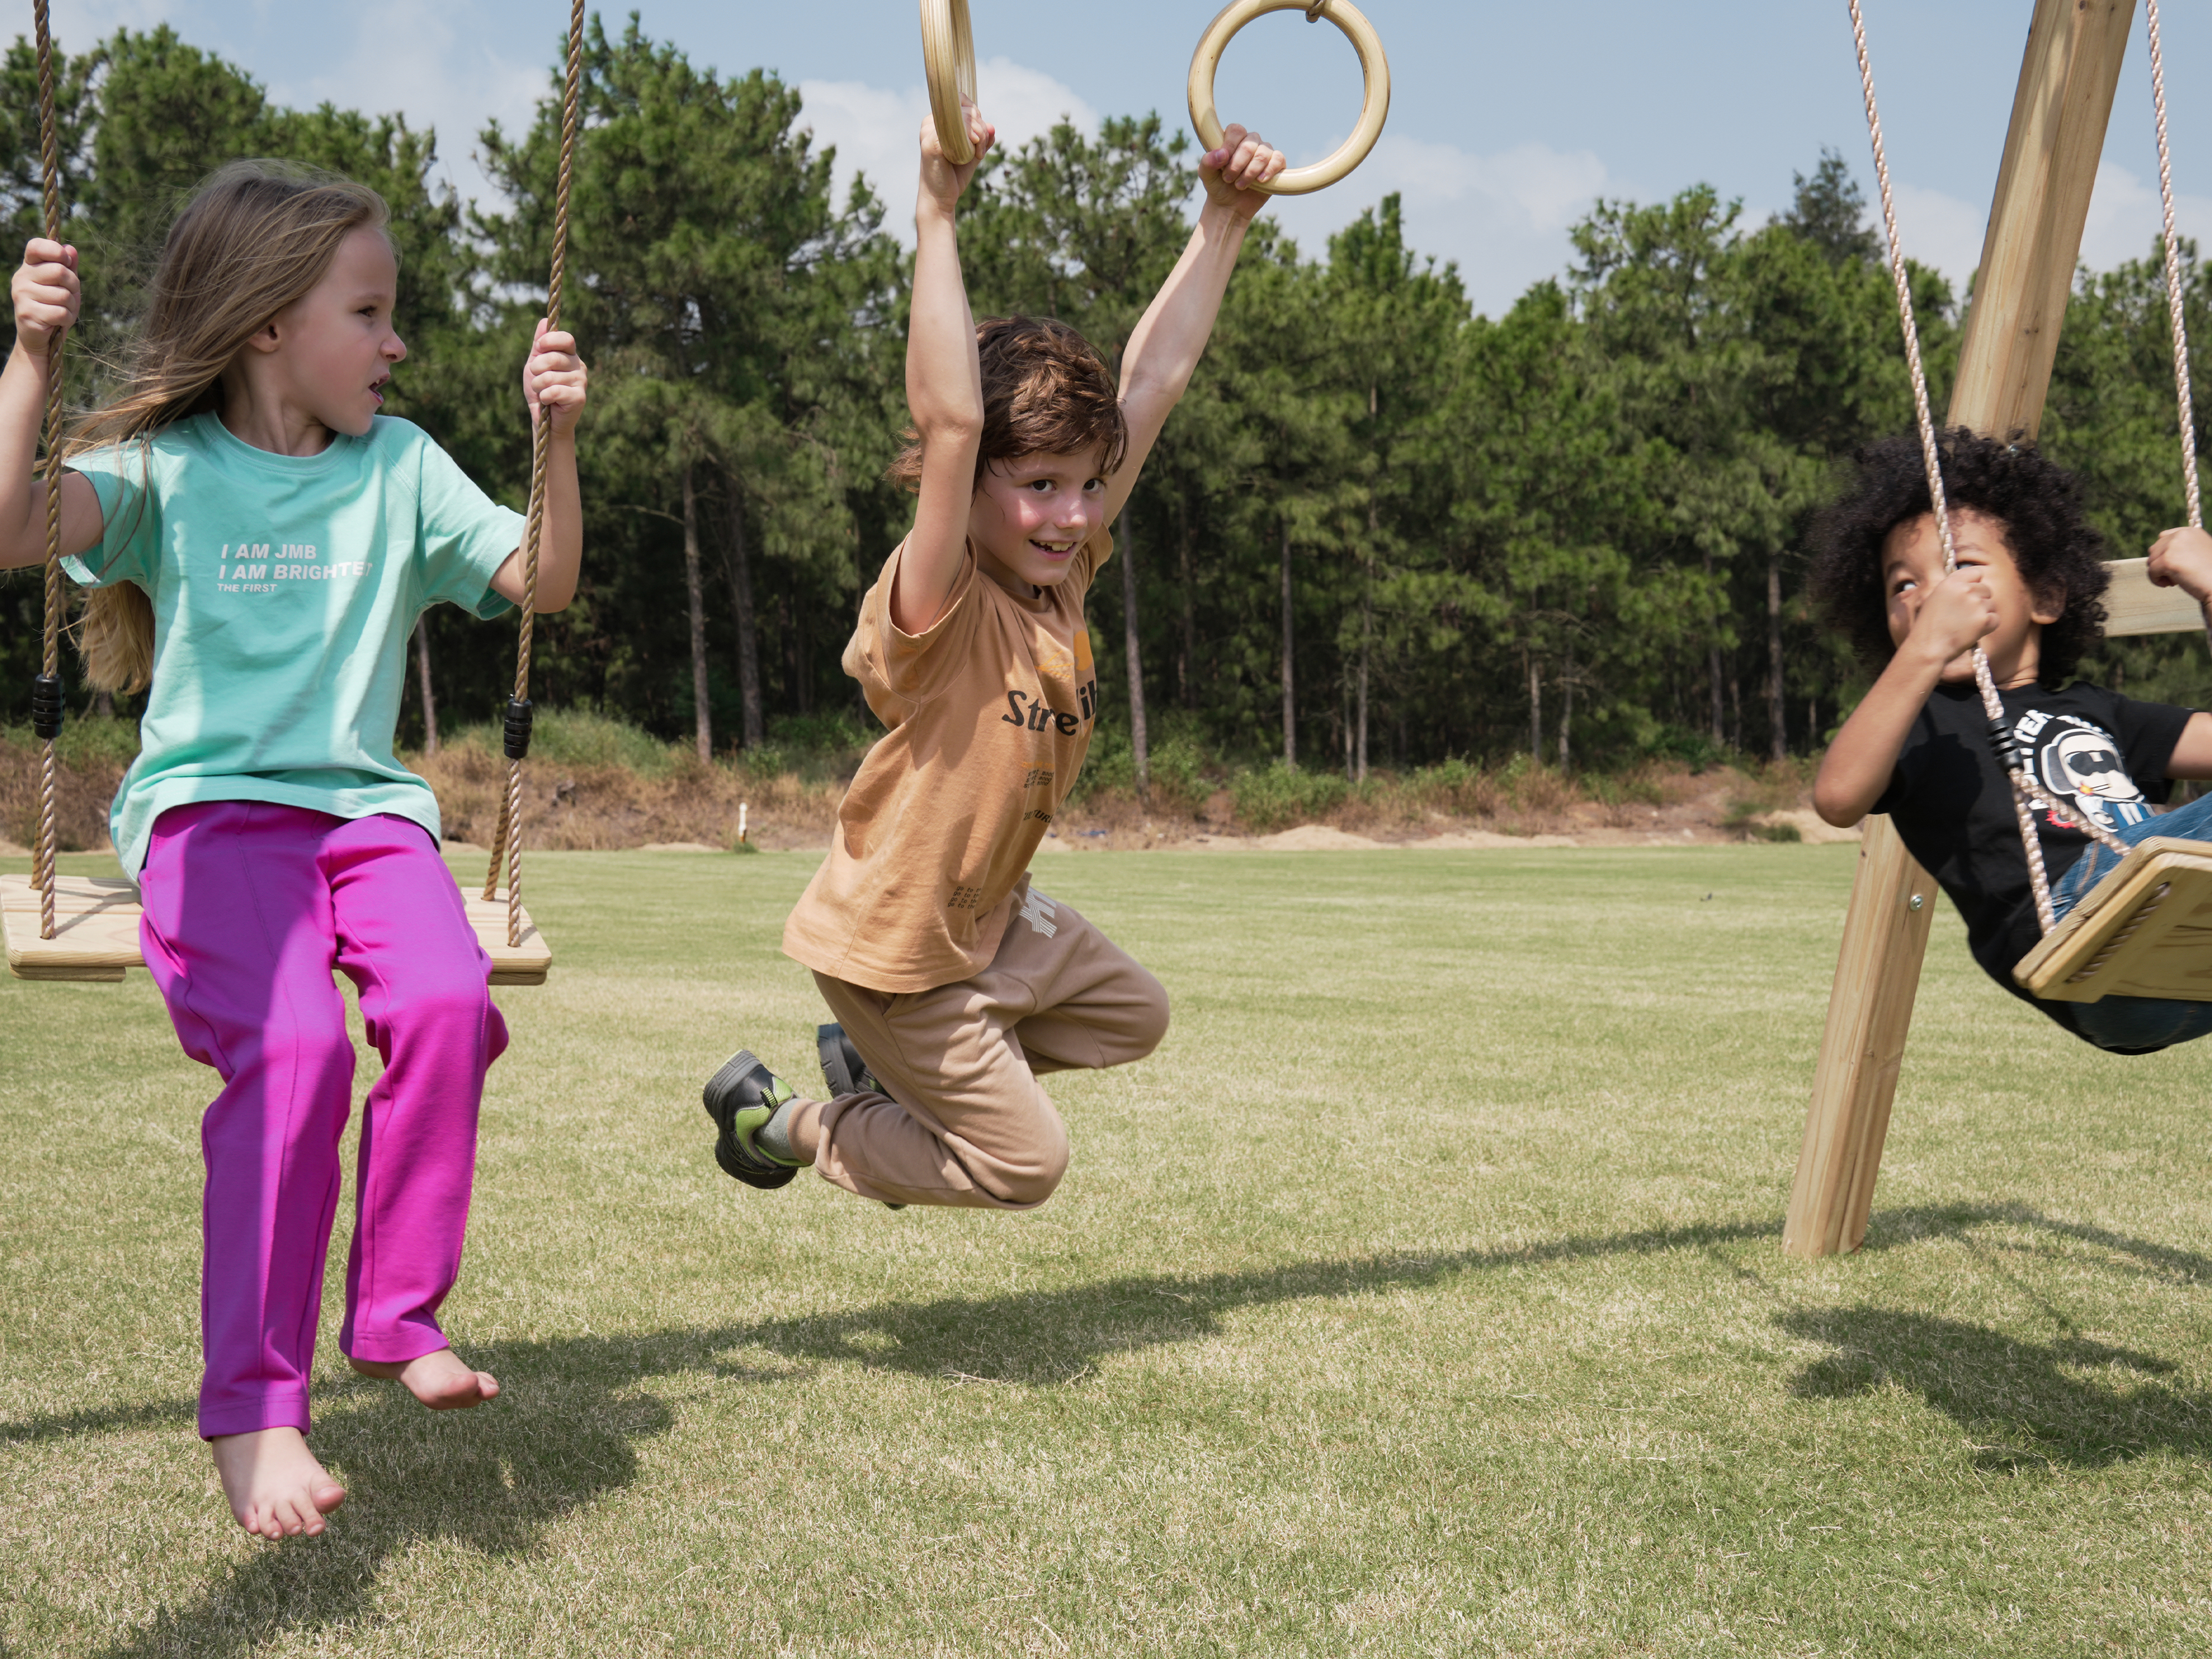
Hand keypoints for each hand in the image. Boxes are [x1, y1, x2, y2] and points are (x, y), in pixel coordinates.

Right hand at [10, 238, 78, 356]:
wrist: (41, 337)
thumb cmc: (55, 307)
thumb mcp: (66, 285)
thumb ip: (68, 266)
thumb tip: (71, 249)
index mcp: (29, 266)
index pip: (37, 246)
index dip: (57, 252)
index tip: (66, 263)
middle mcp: (21, 277)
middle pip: (59, 271)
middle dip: (73, 286)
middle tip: (68, 296)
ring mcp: (21, 295)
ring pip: (63, 294)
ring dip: (70, 306)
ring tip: (60, 310)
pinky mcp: (27, 313)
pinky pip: (61, 312)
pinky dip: (67, 318)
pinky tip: (57, 321)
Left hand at [524, 319, 586, 436]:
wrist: (545, 419)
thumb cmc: (540, 389)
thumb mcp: (535, 363)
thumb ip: (540, 344)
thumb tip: (543, 321)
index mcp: (570, 355)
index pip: (566, 339)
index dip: (550, 341)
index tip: (539, 348)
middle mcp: (579, 366)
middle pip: (554, 357)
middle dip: (536, 368)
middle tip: (536, 378)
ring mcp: (581, 382)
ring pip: (550, 377)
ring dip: (538, 386)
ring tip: (541, 392)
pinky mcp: (580, 397)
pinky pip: (554, 391)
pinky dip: (544, 397)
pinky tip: (547, 401)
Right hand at [919, 97, 993, 215]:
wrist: (941, 199)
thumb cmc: (954, 175)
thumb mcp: (973, 153)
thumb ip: (983, 139)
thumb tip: (991, 126)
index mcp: (937, 120)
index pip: (961, 100)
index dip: (976, 114)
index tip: (980, 137)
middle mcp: (930, 122)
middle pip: (964, 107)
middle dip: (981, 127)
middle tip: (981, 149)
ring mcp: (929, 131)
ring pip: (963, 116)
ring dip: (979, 135)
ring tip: (978, 154)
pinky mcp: (931, 143)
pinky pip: (957, 129)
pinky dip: (971, 139)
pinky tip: (974, 154)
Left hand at [1199, 124, 1287, 219]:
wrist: (1230, 206)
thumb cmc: (1218, 186)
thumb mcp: (1206, 175)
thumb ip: (1208, 161)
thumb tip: (1222, 154)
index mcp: (1233, 138)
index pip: (1236, 130)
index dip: (1230, 145)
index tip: (1223, 163)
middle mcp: (1250, 141)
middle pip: (1249, 144)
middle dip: (1237, 164)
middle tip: (1228, 179)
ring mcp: (1265, 151)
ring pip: (1263, 153)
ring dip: (1250, 172)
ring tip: (1240, 185)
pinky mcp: (1277, 164)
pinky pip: (1278, 159)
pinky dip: (1269, 170)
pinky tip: (1260, 181)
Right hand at [1908, 567, 1999, 665]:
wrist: (1928, 647)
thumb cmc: (1929, 626)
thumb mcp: (1934, 599)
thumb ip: (1954, 588)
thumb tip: (1973, 585)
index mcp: (1950, 582)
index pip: (1976, 572)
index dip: (1974, 583)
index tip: (1967, 595)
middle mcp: (1965, 590)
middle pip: (1986, 589)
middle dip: (1979, 601)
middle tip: (1964, 616)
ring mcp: (1976, 604)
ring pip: (1991, 605)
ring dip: (1983, 615)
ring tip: (1965, 626)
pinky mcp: (1984, 619)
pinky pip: (1995, 619)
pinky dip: (1987, 627)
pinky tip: (1972, 632)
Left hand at [2147, 524, 2211, 605]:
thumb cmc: (2209, 573)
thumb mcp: (2198, 553)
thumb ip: (2181, 548)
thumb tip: (2156, 554)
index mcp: (2190, 531)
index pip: (2163, 537)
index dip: (2164, 553)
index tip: (2176, 564)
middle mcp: (2181, 535)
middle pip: (2154, 549)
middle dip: (2161, 564)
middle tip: (2177, 575)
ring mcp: (2173, 546)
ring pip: (2151, 560)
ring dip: (2159, 573)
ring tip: (2176, 580)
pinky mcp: (2167, 560)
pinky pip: (2151, 571)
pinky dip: (2157, 581)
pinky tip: (2171, 584)